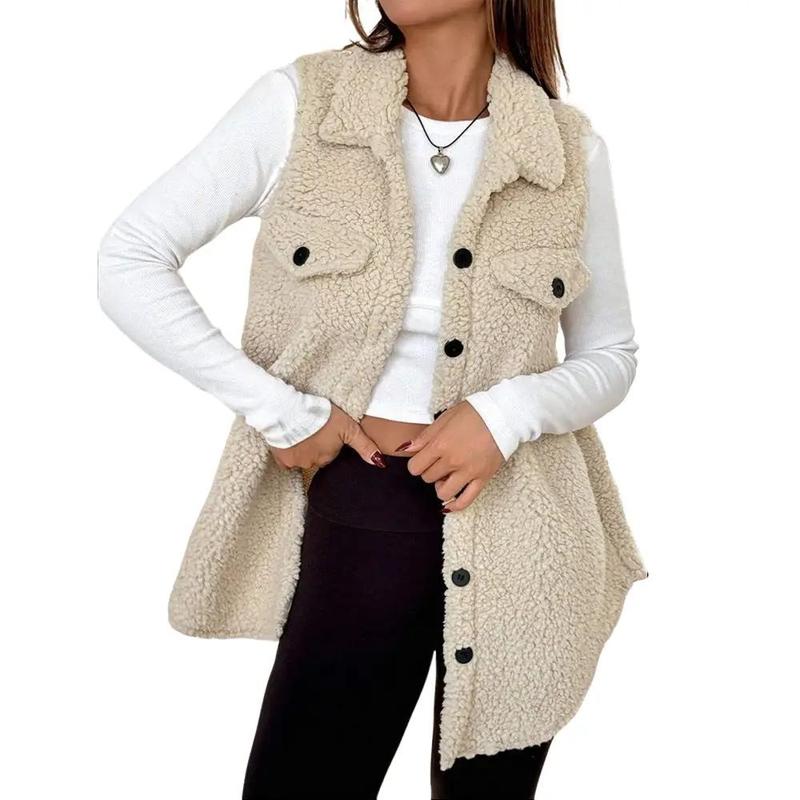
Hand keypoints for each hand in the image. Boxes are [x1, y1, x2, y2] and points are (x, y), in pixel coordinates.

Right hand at [269, 403, 385, 470]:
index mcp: (329, 457)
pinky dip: (287, 453)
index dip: (328, 444)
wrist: (289, 411)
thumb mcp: (348, 427)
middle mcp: (313, 463)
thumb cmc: (321, 416)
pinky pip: (286, 462)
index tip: (325, 433)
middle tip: (313, 431)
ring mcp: (297, 462)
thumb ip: (364, 446)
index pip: (330, 456)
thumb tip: (380, 464)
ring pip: (302, 459)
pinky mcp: (282, 459)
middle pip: (316, 458)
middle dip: (315, 448)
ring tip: (301, 432)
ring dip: (302, 449)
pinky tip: (290, 441)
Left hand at [397, 401, 503, 511]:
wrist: (503, 415)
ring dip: (441, 487)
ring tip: (447, 477)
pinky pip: (466, 501)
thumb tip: (406, 449)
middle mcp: (452, 461)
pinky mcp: (483, 479)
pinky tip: (450, 503)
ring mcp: (468, 472)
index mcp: (440, 444)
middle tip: (438, 462)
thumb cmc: (474, 413)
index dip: (416, 463)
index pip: (415, 467)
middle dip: (430, 471)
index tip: (423, 459)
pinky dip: (455, 505)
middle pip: (428, 478)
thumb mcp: (444, 418)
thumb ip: (425, 436)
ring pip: (443, 493)